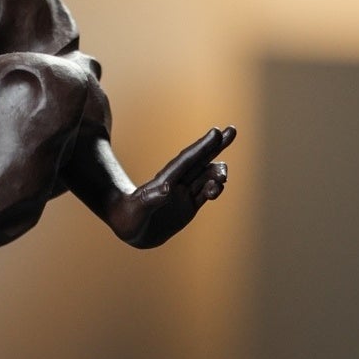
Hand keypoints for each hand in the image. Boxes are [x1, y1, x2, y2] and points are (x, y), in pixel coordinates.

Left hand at [108, 125, 235, 248]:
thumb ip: (151, 199)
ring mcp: (183, 194)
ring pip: (206, 176)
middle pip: (200, 160)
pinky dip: (215, 189)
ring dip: (218, 173)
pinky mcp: (188, 206)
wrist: (127, 229)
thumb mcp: (136, 209)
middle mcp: (176, 183)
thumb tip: (167, 189)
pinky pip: (205, 194)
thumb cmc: (126, 217)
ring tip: (223, 179)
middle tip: (232, 130)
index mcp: (164, 180)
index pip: (186, 161)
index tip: (215, 132)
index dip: (201, 147)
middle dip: (215, 145)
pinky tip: (219, 188)